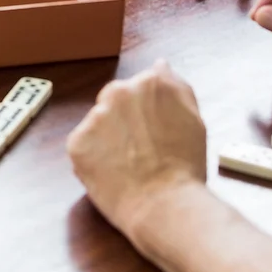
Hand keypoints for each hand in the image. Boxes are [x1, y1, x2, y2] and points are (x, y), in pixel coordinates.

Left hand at [66, 62, 207, 235]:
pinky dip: (95, 158)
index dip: (149, 112)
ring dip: (108, 138)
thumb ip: (176, 87)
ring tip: (129, 165)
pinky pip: (84, 145)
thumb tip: (160, 65)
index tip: (154, 132)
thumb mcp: (194, 118)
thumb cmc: (186, 168)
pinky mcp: (77, 141)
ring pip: (99, 123)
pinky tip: (113, 173)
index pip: (142, 87)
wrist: (166, 206)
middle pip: (116, 100)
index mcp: (151, 82)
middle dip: (125, 120)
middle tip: (141, 150)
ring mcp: (95, 116)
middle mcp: (119, 91)